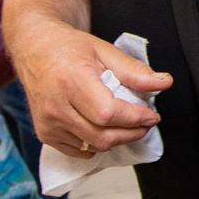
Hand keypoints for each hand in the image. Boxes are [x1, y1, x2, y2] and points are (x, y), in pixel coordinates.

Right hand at [9, 23, 169, 157]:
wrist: (34, 48)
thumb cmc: (68, 47)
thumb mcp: (105, 50)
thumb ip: (135, 71)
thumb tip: (164, 83)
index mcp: (71, 81)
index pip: (108, 113)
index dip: (135, 118)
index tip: (151, 115)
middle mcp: (55, 106)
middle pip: (102, 136)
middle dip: (132, 133)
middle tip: (145, 121)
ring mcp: (48, 123)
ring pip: (93, 146)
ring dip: (117, 138)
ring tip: (126, 121)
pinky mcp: (44, 134)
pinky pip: (79, 151)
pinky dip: (96, 144)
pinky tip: (102, 127)